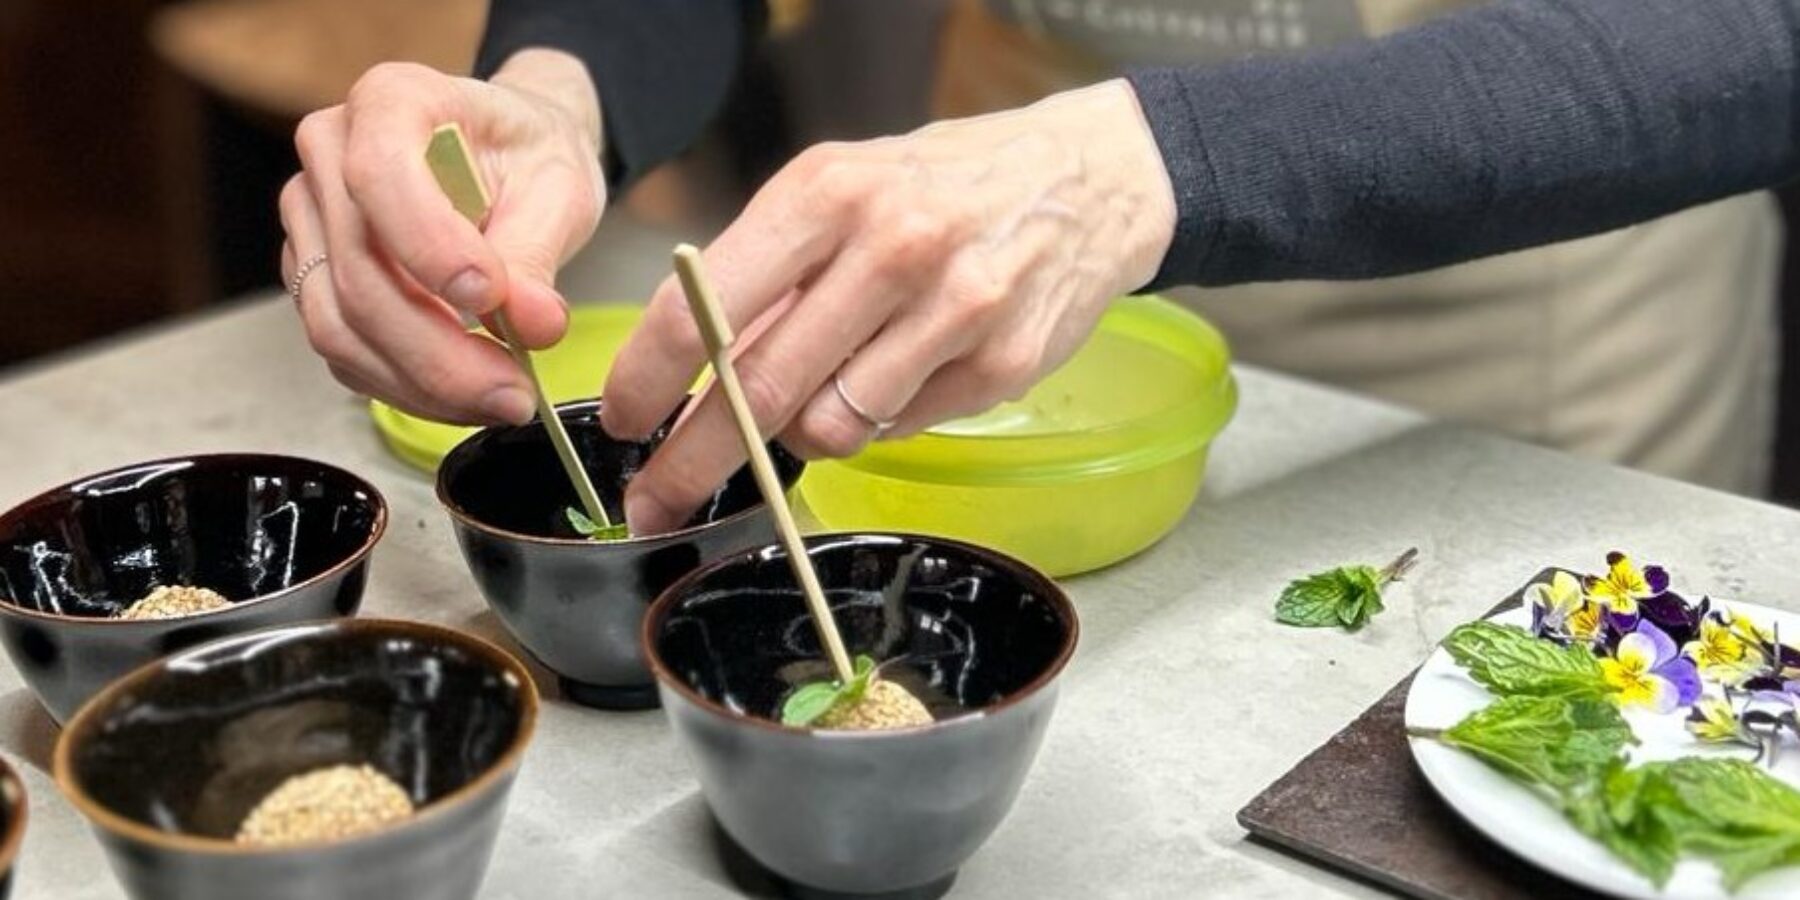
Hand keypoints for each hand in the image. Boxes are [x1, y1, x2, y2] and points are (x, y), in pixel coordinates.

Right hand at [279, 50, 604, 424]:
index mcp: (390, 100)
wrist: (512, 156)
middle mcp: (330, 153)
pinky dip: (404, 387)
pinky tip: (464, 396)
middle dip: (439, 351)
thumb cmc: (530, 154)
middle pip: (358, 272)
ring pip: (339, 325)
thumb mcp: (558, 187)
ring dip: (421, 383)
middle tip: (514, 392)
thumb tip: (532, 326)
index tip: (491, 300)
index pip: (379, 177)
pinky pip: (343, 349)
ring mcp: (311, 217)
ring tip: (499, 400)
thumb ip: (538, 254)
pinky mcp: (314, 275)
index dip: (429, 249)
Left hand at [603, 79, 1176, 533]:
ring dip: (806, 430)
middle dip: (694, 459)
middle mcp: (892, 248)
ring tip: (832, 383)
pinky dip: (881, 418)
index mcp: (829, 193)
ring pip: (830, 427)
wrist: (1084, 180)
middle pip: (761, 389)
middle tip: (659, 496)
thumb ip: (768, 276)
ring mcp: (954, 311)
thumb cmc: (942, 187)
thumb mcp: (841, 190)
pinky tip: (904, 369)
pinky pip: (899, 430)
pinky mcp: (1000, 366)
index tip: (626, 420)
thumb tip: (691, 376)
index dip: (651, 377)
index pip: (707, 303)